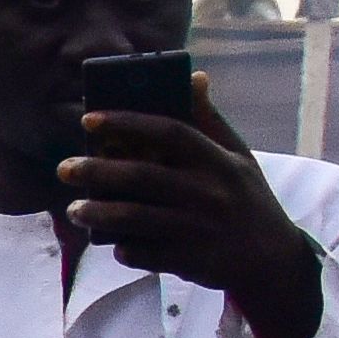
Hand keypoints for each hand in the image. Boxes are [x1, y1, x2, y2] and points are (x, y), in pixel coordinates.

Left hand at [63, 78, 325, 337]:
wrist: (274, 261)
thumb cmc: (247, 200)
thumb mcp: (239, 157)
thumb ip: (211, 120)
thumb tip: (194, 76)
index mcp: (219, 162)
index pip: (170, 132)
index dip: (128, 122)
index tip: (89, 119)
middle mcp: (209, 192)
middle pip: (142, 176)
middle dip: (97, 171)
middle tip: (65, 168)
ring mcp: (199, 229)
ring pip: (136, 218)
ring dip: (98, 213)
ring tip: (74, 209)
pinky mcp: (191, 261)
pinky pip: (145, 253)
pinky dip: (125, 248)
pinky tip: (113, 242)